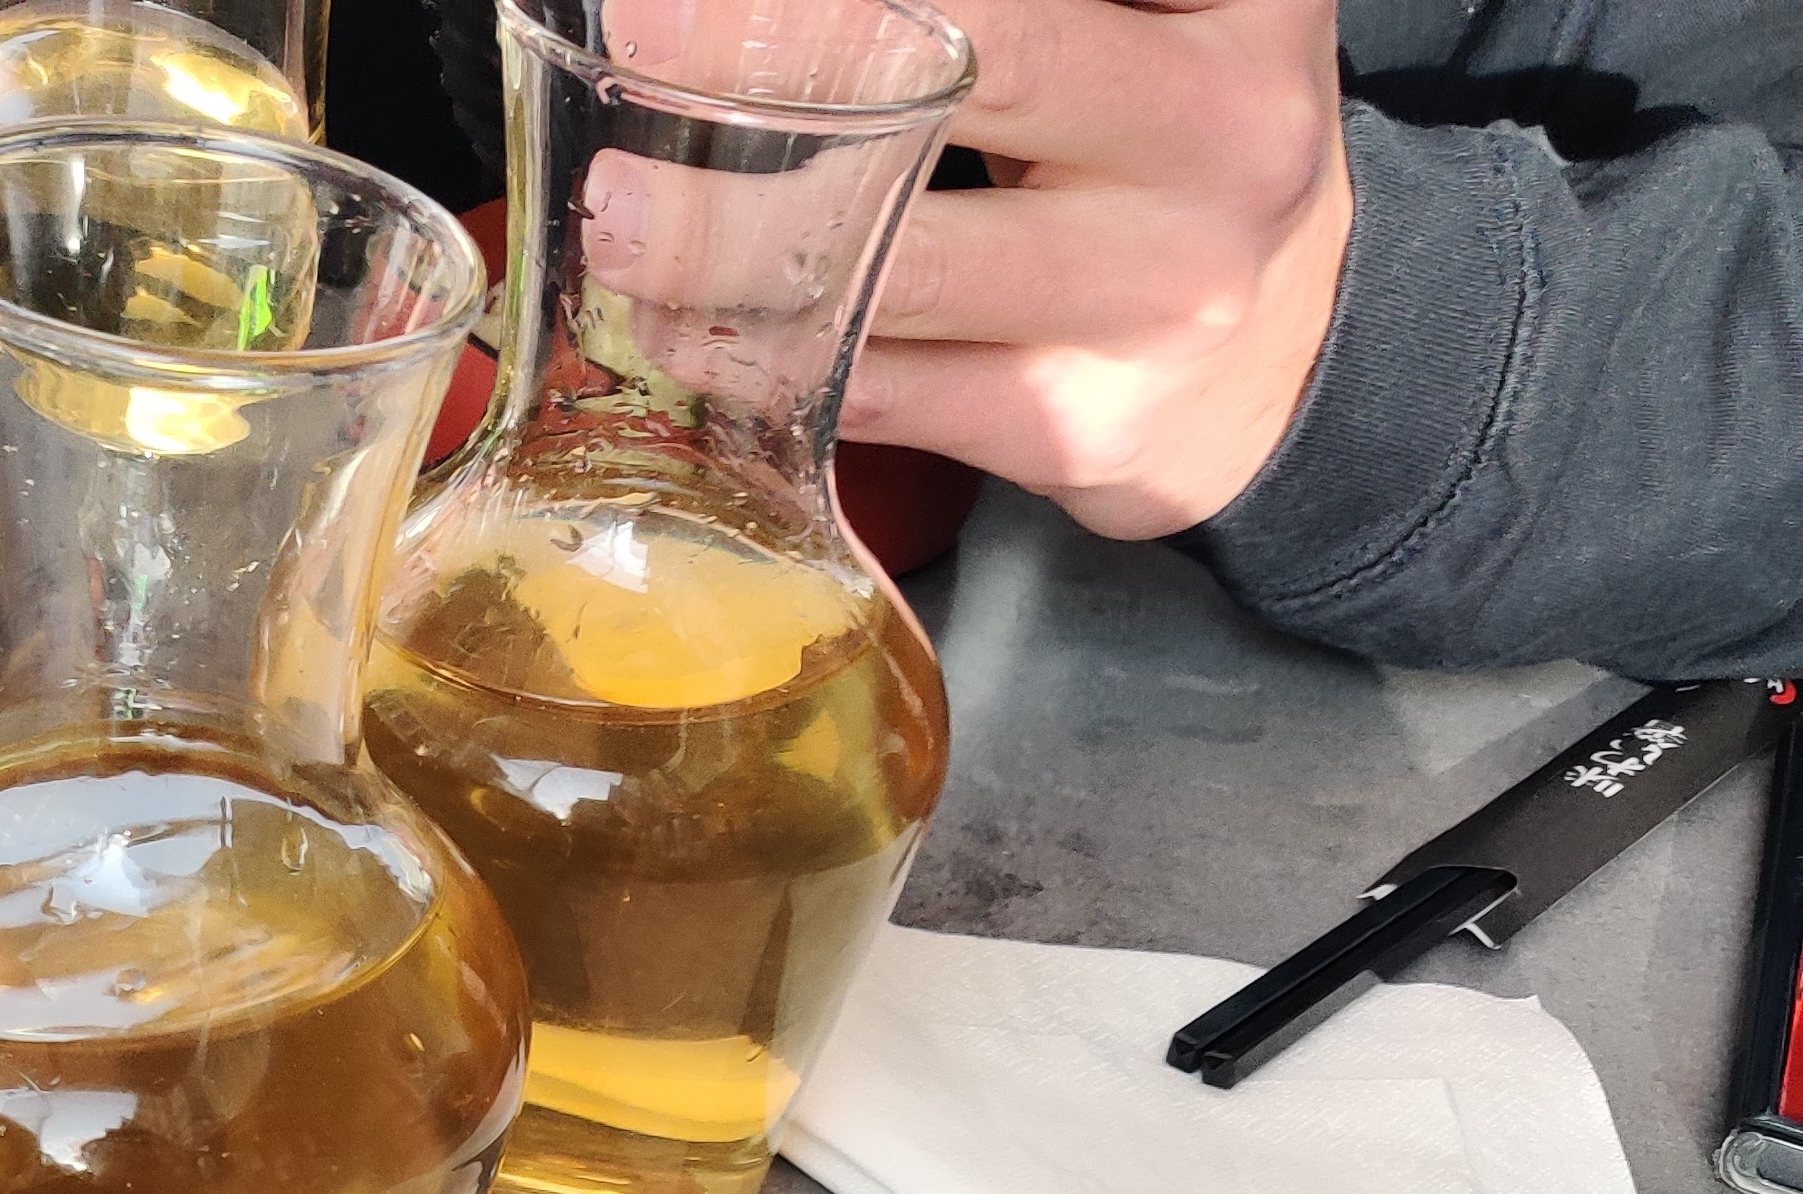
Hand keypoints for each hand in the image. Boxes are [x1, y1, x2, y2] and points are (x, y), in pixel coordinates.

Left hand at [578, 0, 1353, 542]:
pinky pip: (889, 391)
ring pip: (902, 266)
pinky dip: (766, 362)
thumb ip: (1014, 15)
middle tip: (643, 41)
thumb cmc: (1176, 146)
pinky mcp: (1078, 427)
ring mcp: (1148, 298)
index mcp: (1239, 0)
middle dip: (780, 58)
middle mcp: (1216, 135)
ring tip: (619, 219)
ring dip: (728, 245)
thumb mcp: (1155, 23)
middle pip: (970, 76)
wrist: (1297, 356)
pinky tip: (678, 328)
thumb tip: (795, 9)